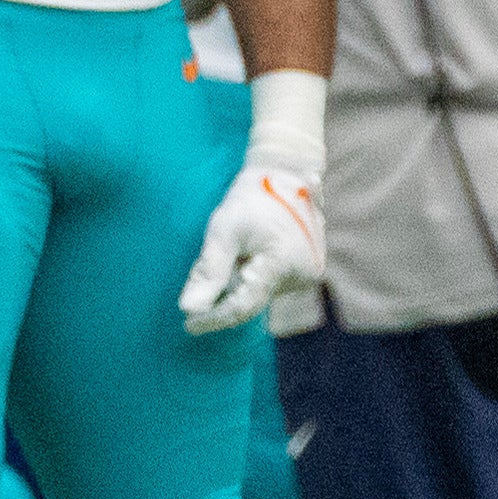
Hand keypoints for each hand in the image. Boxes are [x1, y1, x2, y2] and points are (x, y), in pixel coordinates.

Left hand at [180, 161, 324, 333]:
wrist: (285, 175)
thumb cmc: (251, 198)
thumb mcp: (223, 230)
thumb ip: (209, 271)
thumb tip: (189, 308)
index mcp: (282, 263)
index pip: (243, 306)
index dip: (214, 318)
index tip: (189, 324)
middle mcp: (302, 275)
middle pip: (252, 301)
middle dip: (223, 299)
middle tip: (200, 284)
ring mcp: (308, 275)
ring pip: (261, 294)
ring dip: (239, 285)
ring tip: (232, 254)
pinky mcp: (308, 271)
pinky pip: (272, 284)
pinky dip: (252, 277)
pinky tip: (246, 256)